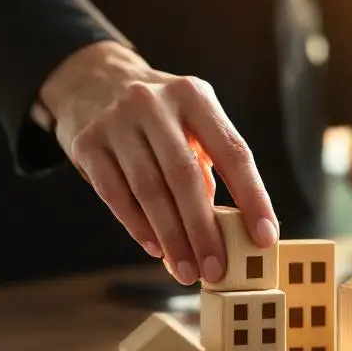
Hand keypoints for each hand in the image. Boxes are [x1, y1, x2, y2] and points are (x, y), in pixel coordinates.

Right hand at [40, 41, 278, 284]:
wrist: (93, 80)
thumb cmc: (160, 117)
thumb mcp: (191, 123)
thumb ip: (209, 169)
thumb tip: (224, 233)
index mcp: (195, 96)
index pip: (233, 152)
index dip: (253, 198)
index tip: (265, 238)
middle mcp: (154, 103)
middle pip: (185, 177)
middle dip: (204, 230)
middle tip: (216, 270)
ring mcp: (116, 121)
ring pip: (149, 190)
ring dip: (171, 238)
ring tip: (186, 270)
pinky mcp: (86, 142)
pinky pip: (115, 194)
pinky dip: (138, 226)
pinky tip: (156, 249)